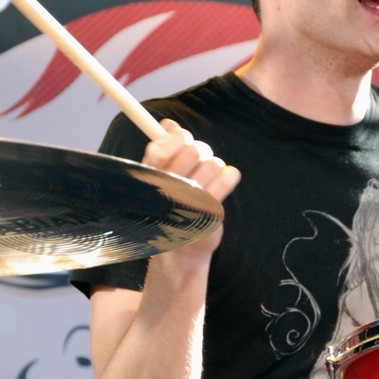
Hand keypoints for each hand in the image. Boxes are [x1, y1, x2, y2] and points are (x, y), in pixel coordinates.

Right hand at [143, 118, 240, 259]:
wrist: (181, 255)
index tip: (182, 136)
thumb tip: (167, 124)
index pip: (159, 149)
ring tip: (209, 176)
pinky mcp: (209, 215)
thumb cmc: (169, 211)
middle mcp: (166, 192)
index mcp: (150, 182)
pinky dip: (229, 177)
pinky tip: (228, 178)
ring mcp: (188, 204)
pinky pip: (227, 180)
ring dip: (214, 165)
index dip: (175, 138)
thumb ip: (164, 151)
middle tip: (199, 160)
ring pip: (212, 163)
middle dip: (200, 150)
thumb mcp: (161, 180)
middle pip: (192, 152)